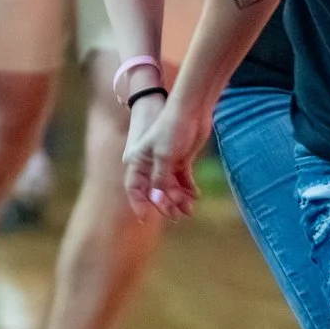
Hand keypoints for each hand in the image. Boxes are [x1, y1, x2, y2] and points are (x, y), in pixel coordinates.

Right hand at [124, 92, 209, 220]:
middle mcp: (150, 164)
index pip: (134, 187)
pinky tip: (195, 196)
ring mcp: (166, 163)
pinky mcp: (181, 160)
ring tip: (189, 209)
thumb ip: (160, 179)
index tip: (145, 218)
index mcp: (139, 161)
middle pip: (155, 191)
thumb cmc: (172, 129)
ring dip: (178, 199)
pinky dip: (188, 189)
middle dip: (165, 204)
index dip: (139, 203)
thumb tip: (158, 200)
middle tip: (176, 216)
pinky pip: (182, 180)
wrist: (192, 110)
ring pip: (170, 187)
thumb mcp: (164, 156)